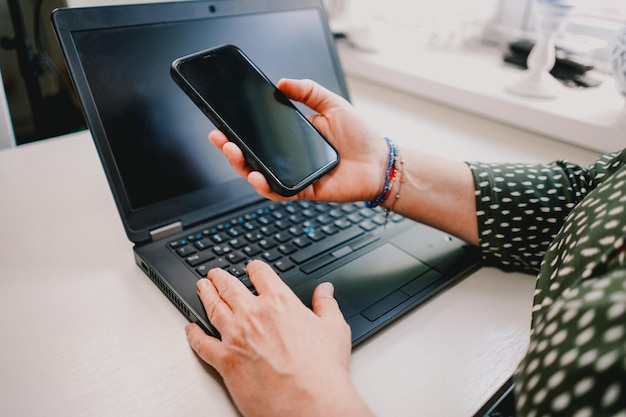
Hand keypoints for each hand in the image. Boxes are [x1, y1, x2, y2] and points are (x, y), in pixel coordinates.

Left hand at [185, 260, 373, 416]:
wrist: (308, 403)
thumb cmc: (322, 371)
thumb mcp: (334, 329)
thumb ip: (326, 305)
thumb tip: (325, 290)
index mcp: (280, 302)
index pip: (261, 274)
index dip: (254, 268)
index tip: (251, 268)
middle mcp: (253, 314)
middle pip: (230, 286)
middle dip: (221, 277)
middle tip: (215, 274)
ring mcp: (235, 336)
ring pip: (213, 307)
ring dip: (205, 294)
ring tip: (202, 287)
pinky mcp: (224, 360)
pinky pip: (202, 343)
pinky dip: (193, 335)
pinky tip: (190, 329)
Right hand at [209, 78, 388, 202]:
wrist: (379, 161)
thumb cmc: (360, 135)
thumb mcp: (332, 104)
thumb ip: (308, 91)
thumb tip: (282, 82)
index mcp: (291, 138)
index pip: (258, 135)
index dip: (238, 130)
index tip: (221, 120)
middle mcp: (288, 159)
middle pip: (251, 157)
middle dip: (230, 148)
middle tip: (218, 136)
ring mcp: (294, 176)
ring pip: (259, 176)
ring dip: (241, 166)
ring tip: (232, 152)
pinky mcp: (303, 191)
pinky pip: (279, 192)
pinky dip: (265, 186)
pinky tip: (257, 175)